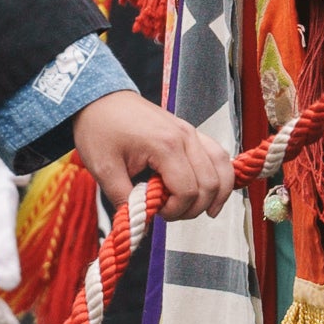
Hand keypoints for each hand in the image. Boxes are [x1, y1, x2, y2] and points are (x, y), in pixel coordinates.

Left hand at [71, 87, 232, 222]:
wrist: (100, 99)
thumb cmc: (99, 129)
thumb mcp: (104, 169)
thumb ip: (125, 199)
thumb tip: (140, 224)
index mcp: (165, 146)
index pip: (187, 191)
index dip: (175, 211)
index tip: (155, 213)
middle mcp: (185, 137)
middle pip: (210, 183)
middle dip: (194, 207)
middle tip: (169, 212)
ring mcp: (191, 131)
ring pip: (223, 167)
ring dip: (217, 193)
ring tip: (206, 211)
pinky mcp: (190, 131)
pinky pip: (218, 154)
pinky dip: (221, 175)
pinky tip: (214, 191)